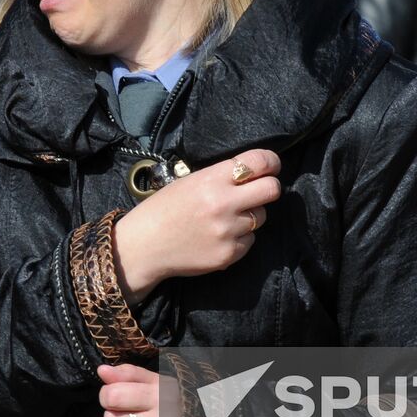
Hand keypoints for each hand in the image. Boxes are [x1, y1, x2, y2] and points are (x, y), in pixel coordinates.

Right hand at [113, 149, 281, 303]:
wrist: (145, 246)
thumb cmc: (164, 209)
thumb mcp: (189, 182)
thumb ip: (221, 177)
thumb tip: (255, 174)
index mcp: (212, 179)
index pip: (259, 162)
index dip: (271, 163)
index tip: (272, 167)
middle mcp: (224, 203)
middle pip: (272, 189)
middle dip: (269, 188)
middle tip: (258, 192)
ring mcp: (228, 230)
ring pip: (261, 217)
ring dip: (250, 216)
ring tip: (225, 219)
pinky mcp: (229, 254)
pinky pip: (249, 241)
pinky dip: (239, 238)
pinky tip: (218, 237)